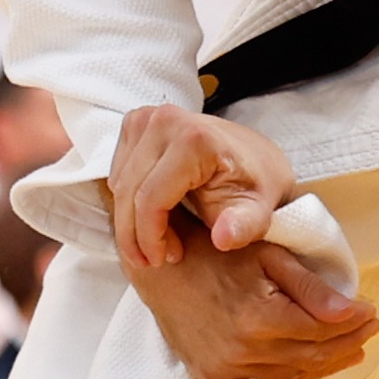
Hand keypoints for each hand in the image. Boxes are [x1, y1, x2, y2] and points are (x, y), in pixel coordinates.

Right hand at [110, 104, 295, 270]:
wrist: (257, 159)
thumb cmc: (257, 186)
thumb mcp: (259, 212)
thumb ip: (243, 227)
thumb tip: (223, 238)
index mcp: (194, 139)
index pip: (151, 198)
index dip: (149, 236)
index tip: (161, 260)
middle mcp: (166, 120)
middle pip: (129, 191)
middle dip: (136, 234)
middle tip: (154, 260)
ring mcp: (148, 118)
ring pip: (120, 184)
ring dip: (132, 220)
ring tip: (161, 241)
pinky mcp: (138, 123)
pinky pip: (119, 172)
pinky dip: (131, 200)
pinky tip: (155, 217)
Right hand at [122, 211, 377, 378]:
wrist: (162, 268)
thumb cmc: (217, 254)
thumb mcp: (267, 257)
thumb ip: (310, 287)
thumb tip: (351, 312)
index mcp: (261, 315)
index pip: (322, 326)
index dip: (352, 320)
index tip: (370, 310)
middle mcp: (245, 347)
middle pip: (313, 353)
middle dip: (348, 341)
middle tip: (370, 329)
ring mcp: (227, 366)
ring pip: (292, 375)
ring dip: (326, 366)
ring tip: (350, 352)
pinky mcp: (212, 376)